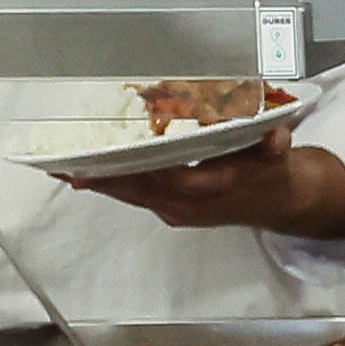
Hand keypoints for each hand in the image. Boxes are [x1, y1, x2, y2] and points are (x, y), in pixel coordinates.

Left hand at [80, 127, 344, 239]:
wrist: (282, 202)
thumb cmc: (275, 173)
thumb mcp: (280, 156)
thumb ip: (275, 146)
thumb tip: (275, 135)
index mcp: (214, 192)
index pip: (176, 182)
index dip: (146, 170)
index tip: (120, 158)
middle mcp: (190, 206)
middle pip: (140, 191)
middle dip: (104, 177)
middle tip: (67, 166)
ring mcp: (177, 209)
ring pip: (132, 195)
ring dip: (99, 182)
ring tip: (62, 168)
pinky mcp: (170, 208)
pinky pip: (135, 196)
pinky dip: (110, 184)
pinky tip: (84, 175)